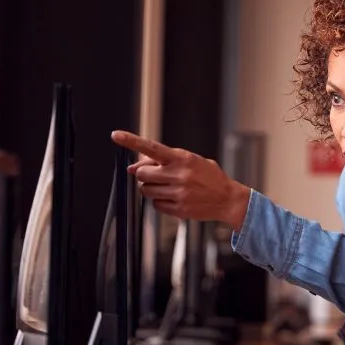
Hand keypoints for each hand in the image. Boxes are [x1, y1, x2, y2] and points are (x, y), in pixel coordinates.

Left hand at [110, 130, 250, 227]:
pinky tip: (174, 198)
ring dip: (151, 189)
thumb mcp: (190, 160)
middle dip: (145, 175)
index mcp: (182, 158)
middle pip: (142, 174)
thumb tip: (134, 167)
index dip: (131, 141)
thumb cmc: (209, 177)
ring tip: (168, 187)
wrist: (228, 199)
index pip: (151, 148)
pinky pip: (155, 205)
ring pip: (146, 191)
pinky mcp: (179, 209)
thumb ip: (163, 161)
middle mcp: (179, 175)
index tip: (116, 135)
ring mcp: (178, 193)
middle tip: (157, 176)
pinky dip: (160, 201)